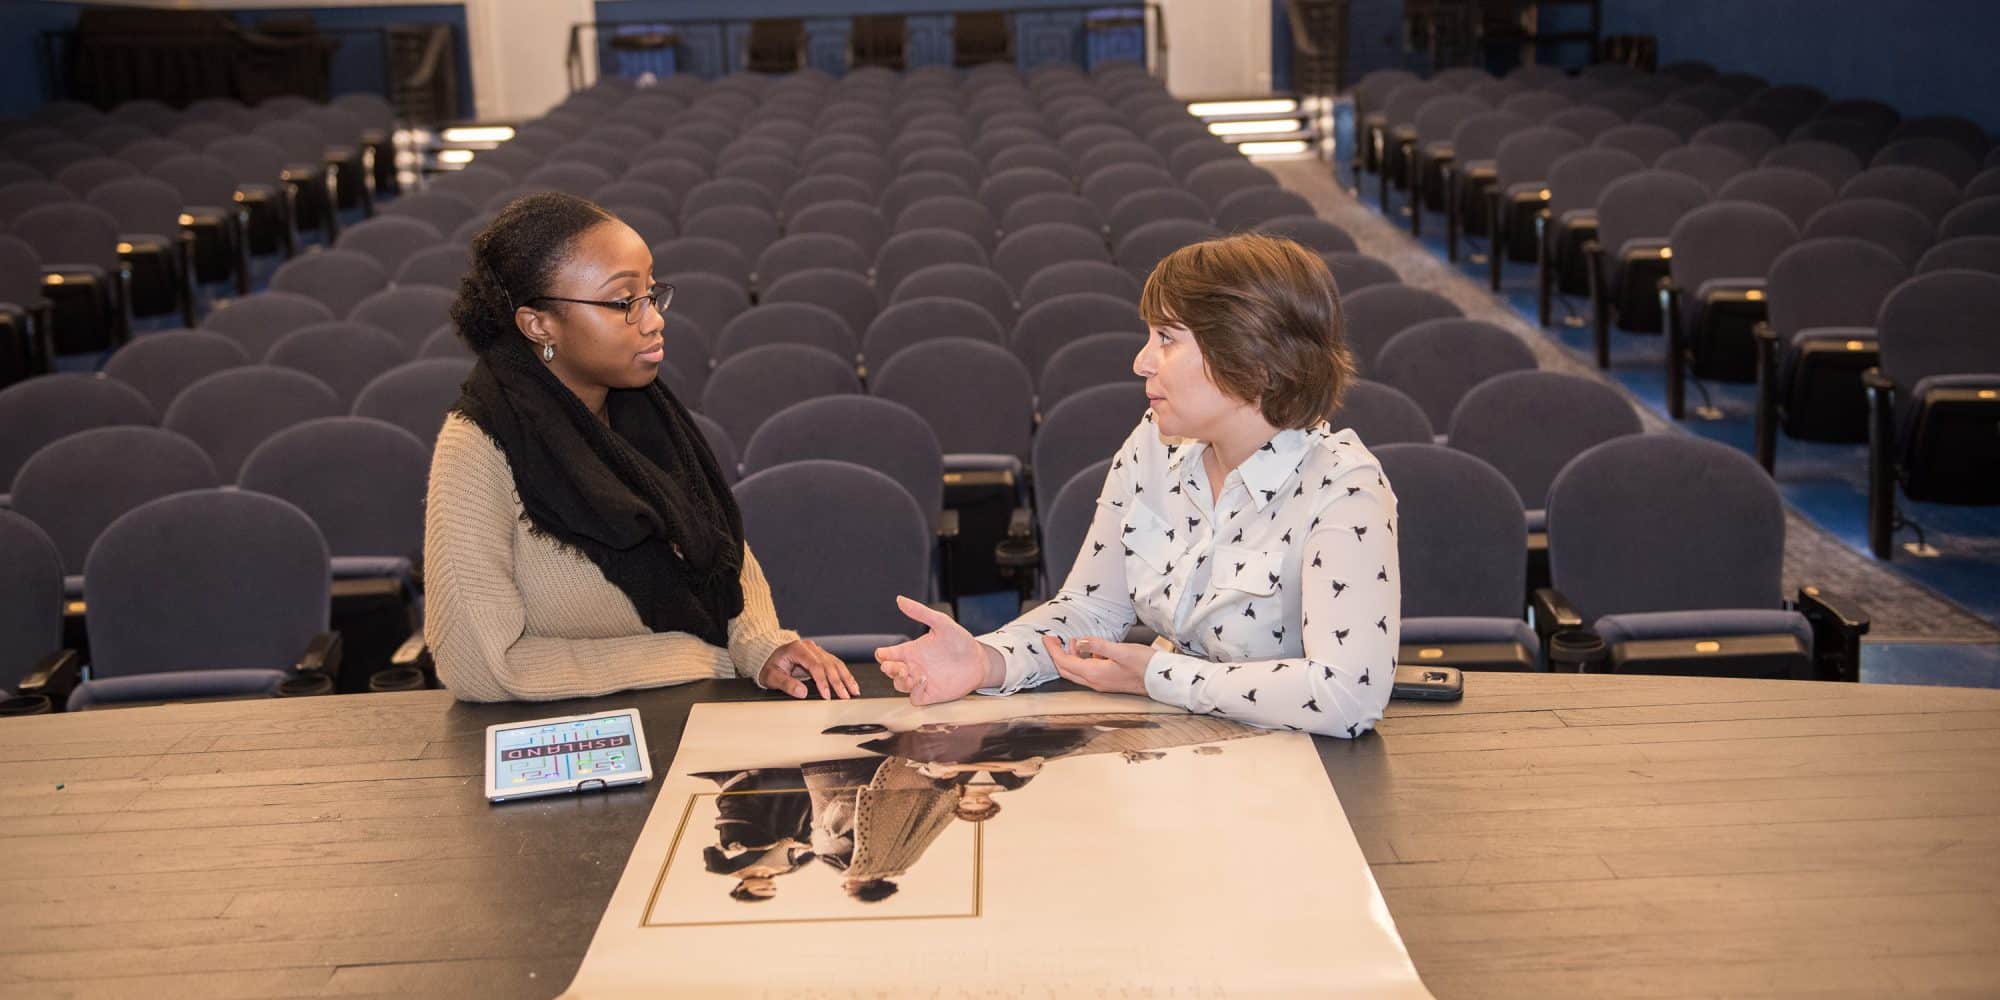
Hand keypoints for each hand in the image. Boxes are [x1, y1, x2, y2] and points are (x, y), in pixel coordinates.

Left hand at [758, 639, 859, 699]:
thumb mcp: (771, 676)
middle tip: (844, 696)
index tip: (827, 695)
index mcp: (797, 649)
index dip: (822, 681)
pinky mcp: (821, 655)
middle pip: (828, 664)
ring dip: (846, 678)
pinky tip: (851, 683)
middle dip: (838, 682)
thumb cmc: (769, 665)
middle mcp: (810, 647)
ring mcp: (817, 650)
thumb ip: (786, 684)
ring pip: (835, 663)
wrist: (768, 655)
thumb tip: (802, 693)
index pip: (815, 665)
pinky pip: (836, 664)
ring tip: (853, 691)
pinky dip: (844, 674)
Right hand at [874, 596, 1002, 706]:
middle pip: (890, 671)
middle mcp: (913, 666)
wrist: (979, 660)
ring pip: (899, 685)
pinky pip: (914, 698)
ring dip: (901, 680)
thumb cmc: (960, 641)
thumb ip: (920, 612)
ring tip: (912, 673)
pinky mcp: (931, 693)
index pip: (887, 655)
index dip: (882, 655)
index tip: (884, 653)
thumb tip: (900, 599)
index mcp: (911, 650)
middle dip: (888, 669)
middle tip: (892, 666)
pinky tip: (923, 680)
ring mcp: (921, 681)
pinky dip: (915, 691)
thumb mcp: (941, 622)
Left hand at [1044, 634, 1152, 695]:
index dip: (1053, 650)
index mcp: (1094, 674)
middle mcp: (1095, 682)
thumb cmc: (1145, 665)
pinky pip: (1089, 672)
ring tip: (1072, 641)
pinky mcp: (1108, 682)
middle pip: (1066, 670)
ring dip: (1071, 657)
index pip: (1065, 662)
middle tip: (1052, 640)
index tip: (1046, 638)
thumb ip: (1097, 645)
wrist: (1161, 679)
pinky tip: (1091, 650)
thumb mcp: (1121, 650)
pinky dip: (1083, 660)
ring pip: (1077, 671)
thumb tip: (1079, 642)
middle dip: (1057, 654)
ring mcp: (1102, 684)